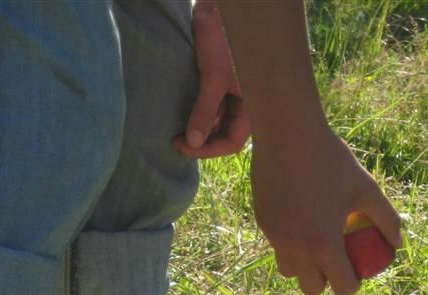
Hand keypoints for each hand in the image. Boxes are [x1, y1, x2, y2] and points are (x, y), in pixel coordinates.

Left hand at [173, 0, 250, 159]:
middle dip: (201, 141)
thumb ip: (204, 111)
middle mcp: (243, 103)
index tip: (183, 145)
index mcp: (252, 106)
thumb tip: (193, 142)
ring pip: (215, 122)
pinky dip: (196, 113)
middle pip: (223, 134)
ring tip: (176, 130)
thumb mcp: (213, 77)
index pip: (231, 141)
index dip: (207, 149)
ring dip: (196, 128)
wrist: (218, 7)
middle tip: (176, 141)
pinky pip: (209, 107)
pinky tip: (181, 116)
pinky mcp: (218, 83)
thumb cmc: (224, 37)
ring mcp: (230, 94)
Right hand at [251, 124, 402, 294]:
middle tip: (336, 262)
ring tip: (316, 245)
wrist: (288, 134)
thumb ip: (387, 219)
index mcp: (325, 245)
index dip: (353, 283)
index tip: (357, 272)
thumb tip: (398, 244)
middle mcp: (298, 249)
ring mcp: (276, 239)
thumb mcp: (366, 188)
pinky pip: (278, 247)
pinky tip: (301, 219)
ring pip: (290, 271)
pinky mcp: (263, 224)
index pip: (341, 287)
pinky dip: (290, 244)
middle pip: (312, 288)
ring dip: (304, 266)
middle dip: (326, 281)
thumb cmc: (332, 160)